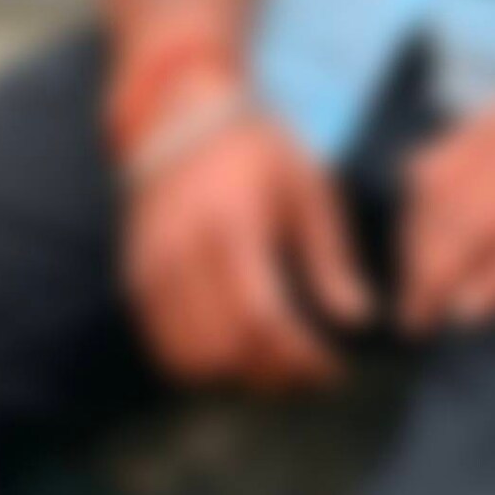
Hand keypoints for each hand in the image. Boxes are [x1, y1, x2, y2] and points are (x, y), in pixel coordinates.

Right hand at [122, 107, 372, 391]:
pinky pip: (164, 348)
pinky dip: (201, 367)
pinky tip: (236, 354)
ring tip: (276, 367)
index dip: (299, 356)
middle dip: (274, 374)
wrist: (182, 117)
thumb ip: (330, 258)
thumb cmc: (257, 152)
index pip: (263, 318)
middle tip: (309, 373)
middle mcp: (184, 250)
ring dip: (237, 377)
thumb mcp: (307, 188)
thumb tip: (358, 321)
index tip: (333, 369)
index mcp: (233, 223)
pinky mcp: (136, 280)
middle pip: (226, 349)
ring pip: (191, 359)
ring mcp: (152, 268)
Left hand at [399, 65, 494, 333]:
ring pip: (478, 231)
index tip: (409, 265)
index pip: (433, 173)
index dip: (411, 226)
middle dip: (417, 265)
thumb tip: (463, 169)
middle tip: (410, 314)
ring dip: (441, 281)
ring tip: (426, 323)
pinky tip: (475, 313)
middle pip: (446, 210)